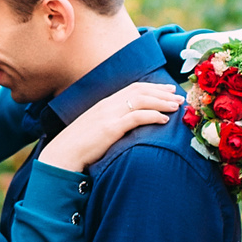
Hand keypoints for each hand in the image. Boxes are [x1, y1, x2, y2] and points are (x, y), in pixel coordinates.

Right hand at [39, 81, 184, 171]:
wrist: (62, 154)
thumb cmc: (79, 146)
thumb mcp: (95, 129)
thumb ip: (110, 122)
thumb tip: (126, 125)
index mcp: (104, 103)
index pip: (133, 88)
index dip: (153, 87)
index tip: (168, 90)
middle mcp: (107, 104)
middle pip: (140, 91)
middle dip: (162, 92)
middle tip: (179, 96)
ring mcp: (108, 115)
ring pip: (141, 100)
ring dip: (162, 102)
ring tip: (176, 106)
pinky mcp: (110, 128)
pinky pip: (136, 117)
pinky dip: (152, 115)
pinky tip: (164, 119)